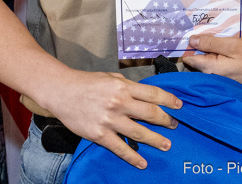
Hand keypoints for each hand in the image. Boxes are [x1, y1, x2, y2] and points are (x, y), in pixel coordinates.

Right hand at [43, 70, 181, 168]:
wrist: (62, 91)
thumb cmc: (87, 83)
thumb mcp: (111, 78)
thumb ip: (128, 87)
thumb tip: (146, 95)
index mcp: (123, 87)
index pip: (153, 94)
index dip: (169, 100)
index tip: (179, 106)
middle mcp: (119, 103)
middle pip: (150, 113)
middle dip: (166, 121)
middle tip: (175, 125)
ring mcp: (110, 120)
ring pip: (139, 133)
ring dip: (156, 140)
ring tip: (166, 145)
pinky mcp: (99, 134)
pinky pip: (120, 148)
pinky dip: (133, 157)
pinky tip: (142, 163)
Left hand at [179, 34, 241, 89]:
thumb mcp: (231, 45)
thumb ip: (211, 43)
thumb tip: (191, 40)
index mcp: (210, 69)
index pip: (188, 59)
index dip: (185, 47)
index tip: (182, 37)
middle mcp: (209, 77)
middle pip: (194, 62)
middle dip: (193, 49)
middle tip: (196, 34)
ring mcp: (214, 80)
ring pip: (201, 64)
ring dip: (202, 52)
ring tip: (208, 40)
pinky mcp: (219, 79)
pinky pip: (209, 67)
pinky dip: (210, 57)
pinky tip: (217, 50)